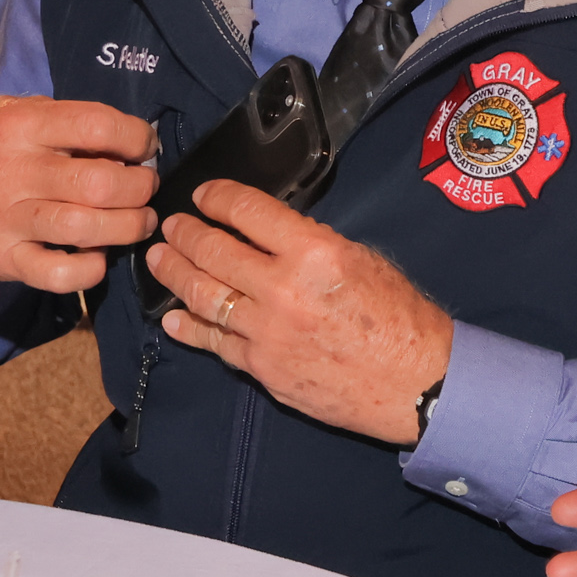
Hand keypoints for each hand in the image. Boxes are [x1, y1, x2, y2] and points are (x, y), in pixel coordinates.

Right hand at [0, 96, 158, 293]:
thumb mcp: (12, 112)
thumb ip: (65, 123)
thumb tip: (132, 142)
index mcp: (21, 125)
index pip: (99, 126)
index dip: (137, 138)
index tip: (144, 148)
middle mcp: (12, 172)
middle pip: (101, 184)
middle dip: (140, 187)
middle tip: (145, 187)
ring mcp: (5, 219)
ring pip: (87, 228)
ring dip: (129, 227)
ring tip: (138, 221)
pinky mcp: (1, 259)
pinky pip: (58, 275)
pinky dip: (91, 270)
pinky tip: (98, 256)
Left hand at [146, 179, 451, 442]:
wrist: (416, 382)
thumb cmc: (400, 318)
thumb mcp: (363, 259)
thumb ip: (312, 244)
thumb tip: (270, 236)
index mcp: (314, 253)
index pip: (248, 211)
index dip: (218, 197)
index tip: (205, 194)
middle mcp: (283, 290)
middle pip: (213, 251)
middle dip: (185, 233)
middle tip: (171, 225)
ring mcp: (267, 333)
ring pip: (203, 296)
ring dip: (175, 274)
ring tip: (160, 259)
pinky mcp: (262, 368)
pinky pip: (214, 343)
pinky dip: (188, 326)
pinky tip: (172, 316)